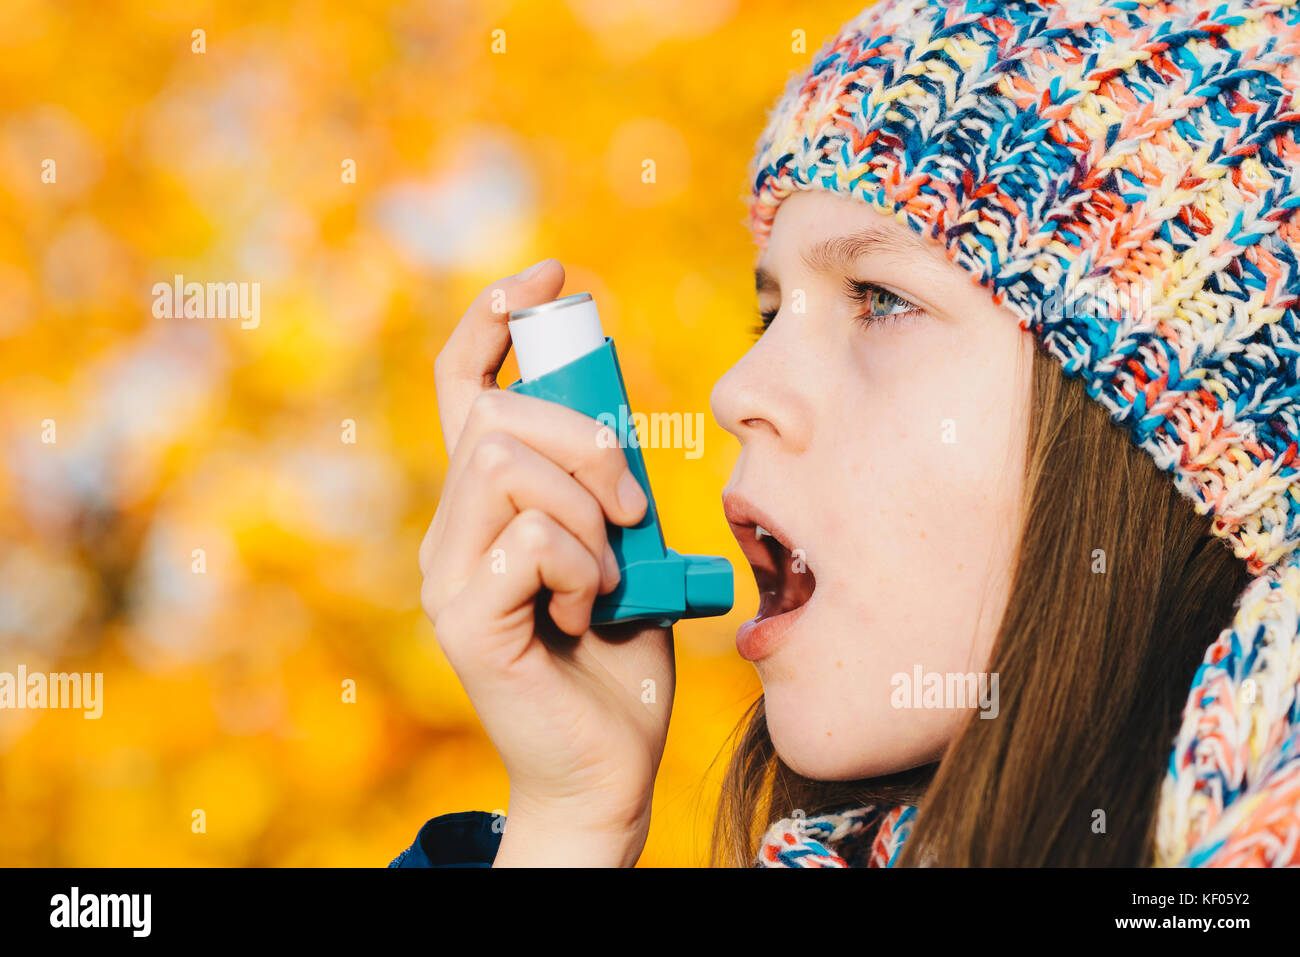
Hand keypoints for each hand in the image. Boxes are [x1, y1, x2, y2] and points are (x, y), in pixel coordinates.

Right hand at [419, 259, 674, 865]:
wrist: (608, 764)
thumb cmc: (620, 654)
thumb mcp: (622, 545)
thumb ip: (602, 485)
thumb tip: (611, 418)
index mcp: (485, 504)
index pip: (463, 386)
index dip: (494, 318)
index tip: (549, 275)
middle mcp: (449, 530)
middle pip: (496, 418)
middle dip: (586, 443)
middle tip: (633, 507)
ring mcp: (448, 575)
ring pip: (507, 466)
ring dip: (587, 508)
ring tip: (610, 571)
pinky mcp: (464, 619)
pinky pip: (528, 538)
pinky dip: (581, 564)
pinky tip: (590, 610)